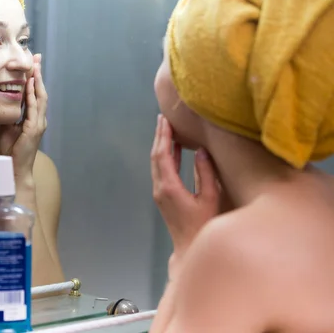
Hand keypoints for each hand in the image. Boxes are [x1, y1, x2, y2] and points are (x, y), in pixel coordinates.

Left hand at [0, 53, 46, 180]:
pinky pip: (34, 108)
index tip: (32, 63)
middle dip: (39, 74)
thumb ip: (10, 114)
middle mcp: (39, 119)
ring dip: (37, 80)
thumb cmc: (10, 150)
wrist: (14, 168)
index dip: (34, 78)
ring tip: (35, 65)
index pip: (34, 94)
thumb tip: (4, 101)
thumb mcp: (8, 127)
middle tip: (37, 57)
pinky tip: (29, 84)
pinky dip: (32, 94)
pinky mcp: (34, 129)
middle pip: (40, 91)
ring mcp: (39, 124)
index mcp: (33, 119)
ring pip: (40, 97)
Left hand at [150, 114, 219, 259]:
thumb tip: (201, 152)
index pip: (163, 154)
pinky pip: (161, 171)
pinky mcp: (163, 196)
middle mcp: (160, 188)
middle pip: (156, 156)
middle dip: (159, 136)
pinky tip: (174, 149)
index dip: (164, 136)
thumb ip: (206, 174)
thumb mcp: (210, 198)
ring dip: (161, 145)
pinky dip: (166, 157)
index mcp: (169, 187)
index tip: (165, 119)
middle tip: (164, 118)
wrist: (189, 248)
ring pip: (157, 163)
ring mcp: (159, 193)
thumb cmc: (203, 226)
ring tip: (167, 129)